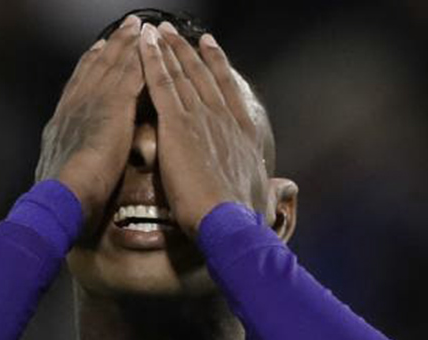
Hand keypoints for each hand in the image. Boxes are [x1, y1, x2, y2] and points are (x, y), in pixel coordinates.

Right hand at [35, 15, 143, 221]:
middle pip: (95, 68)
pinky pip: (130, 77)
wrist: (63, 195)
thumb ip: (67, 162)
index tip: (98, 50)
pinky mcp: (112, 108)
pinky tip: (151, 49)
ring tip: (137, 27)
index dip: (89, 66)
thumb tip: (65, 168)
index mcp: (63, 122)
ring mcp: (92, 103)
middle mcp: (75, 105)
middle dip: (110, 47)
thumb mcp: (59, 173)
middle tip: (123, 28)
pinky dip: (140, 61)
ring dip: (126, 45)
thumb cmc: (62, 198)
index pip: (78, 86)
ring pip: (113, 66)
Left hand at [138, 22, 267, 236]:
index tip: (210, 46)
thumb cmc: (244, 216)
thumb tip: (283, 189)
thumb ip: (271, 188)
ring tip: (158, 31)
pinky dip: (152, 62)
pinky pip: (162, 85)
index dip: (218, 64)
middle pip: (202, 75)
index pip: (228, 89)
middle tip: (175, 31)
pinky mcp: (177, 125)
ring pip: (181, 74)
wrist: (229, 220)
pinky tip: (144, 45)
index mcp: (243, 131)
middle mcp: (223, 117)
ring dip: (168, 49)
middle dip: (187, 50)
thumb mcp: (264, 198)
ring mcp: (201, 117)